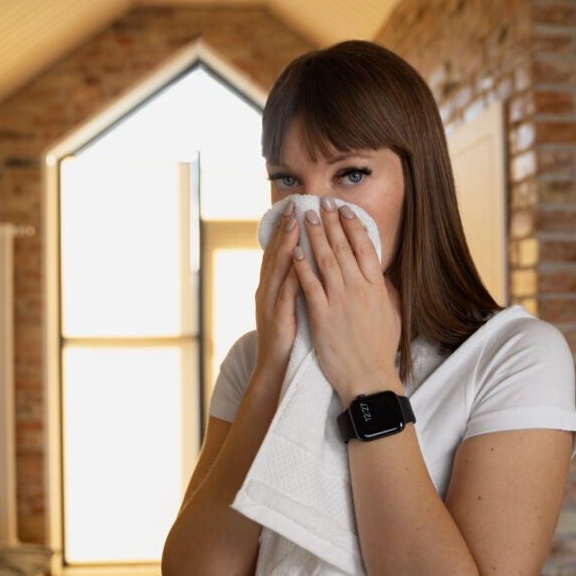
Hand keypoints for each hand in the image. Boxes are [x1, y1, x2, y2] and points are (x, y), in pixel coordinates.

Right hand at [252, 201, 300, 388]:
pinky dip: (291, 279)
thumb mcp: (292, 305)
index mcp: (273, 287)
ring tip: (295, 225)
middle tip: (294, 206)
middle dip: (285, 229)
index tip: (296, 207)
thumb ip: (297, 284)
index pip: (280, 252)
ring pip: (278, 270)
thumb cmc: (289, 338)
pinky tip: (299, 265)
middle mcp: (268, 291)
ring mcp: (270, 306)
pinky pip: (285, 297)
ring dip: (286, 247)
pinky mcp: (278, 321)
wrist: (275, 370)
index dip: (287, 229)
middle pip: (276, 254)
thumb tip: (308, 262)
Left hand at [292, 200, 401, 405]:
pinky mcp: (322, 315)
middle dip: (330, 222)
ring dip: (315, 236)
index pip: (364, 247)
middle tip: (320, 202)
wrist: (369, 377)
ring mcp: (340, 301)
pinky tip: (295, 251)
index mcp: (376, 287)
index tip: (344, 210)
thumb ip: (386, 291)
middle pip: (343, 247)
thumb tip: (380, 274)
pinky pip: (310, 285)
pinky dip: (302, 267)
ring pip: (325, 260)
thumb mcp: (393, 314)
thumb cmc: (380, 349)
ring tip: (305, 217)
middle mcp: (359, 289)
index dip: (353, 225)